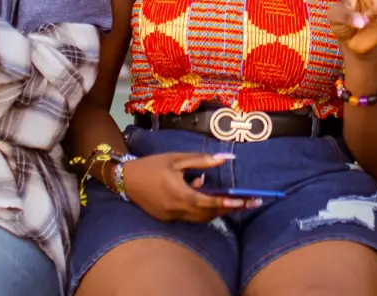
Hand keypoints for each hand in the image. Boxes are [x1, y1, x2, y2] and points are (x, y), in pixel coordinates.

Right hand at [121, 152, 257, 222]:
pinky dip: (202, 209)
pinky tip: (204, 193)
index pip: (208, 203)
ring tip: (234, 201)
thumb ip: (202, 160)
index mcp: (179, 193)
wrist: (125, 179)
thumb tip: (226, 158)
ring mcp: (171, 217)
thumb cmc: (152, 165)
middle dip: (230, 209)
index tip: (244, 201)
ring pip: (200, 218)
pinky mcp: (167, 218)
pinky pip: (190, 216)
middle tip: (250, 202)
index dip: (227, 203)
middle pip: (208, 214)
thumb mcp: (177, 158)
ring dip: (217, 211)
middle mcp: (176, 209)